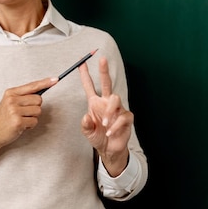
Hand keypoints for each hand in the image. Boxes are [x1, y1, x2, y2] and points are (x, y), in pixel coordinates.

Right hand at [0, 76, 57, 178]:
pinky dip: (30, 126)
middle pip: (38, 100)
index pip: (32, 86)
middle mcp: (12, 100)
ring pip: (38, 111)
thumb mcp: (10, 102)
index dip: (45, 83)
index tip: (55, 80)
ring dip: (33, 118)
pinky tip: (21, 126)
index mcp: (11, 93)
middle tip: (24, 113)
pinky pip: (34, 121)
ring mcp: (14, 111)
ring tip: (22, 120)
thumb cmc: (4, 118)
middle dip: (35, 108)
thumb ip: (23, 96)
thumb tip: (41, 90)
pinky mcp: (18, 122)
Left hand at [79, 57, 131, 175]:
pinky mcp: (126, 118)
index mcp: (95, 103)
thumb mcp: (87, 131)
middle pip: (107, 83)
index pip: (90, 85)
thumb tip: (87, 117)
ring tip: (104, 124)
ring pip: (115, 99)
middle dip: (104, 71)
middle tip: (102, 59)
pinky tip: (110, 132)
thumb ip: (85, 124)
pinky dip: (115, 125)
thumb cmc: (97, 136)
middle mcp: (107, 103)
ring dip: (109, 111)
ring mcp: (118, 109)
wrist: (109, 149)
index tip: (80, 62)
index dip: (85, 74)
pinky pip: (122, 117)